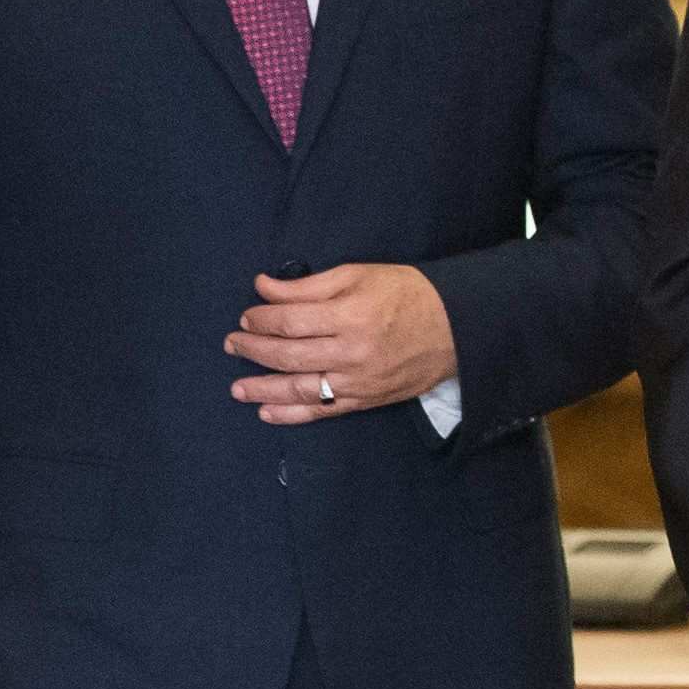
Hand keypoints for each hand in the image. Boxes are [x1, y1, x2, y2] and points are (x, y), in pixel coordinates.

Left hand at [226, 264, 457, 424]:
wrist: (457, 327)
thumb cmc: (407, 293)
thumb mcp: (359, 275)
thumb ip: (309, 285)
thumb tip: (264, 288)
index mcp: (349, 315)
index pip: (290, 320)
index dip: (262, 318)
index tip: (247, 315)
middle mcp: (350, 352)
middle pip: (288, 355)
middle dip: (253, 350)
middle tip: (232, 344)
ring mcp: (358, 381)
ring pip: (299, 388)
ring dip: (262, 388)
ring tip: (237, 387)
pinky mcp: (366, 400)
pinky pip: (322, 411)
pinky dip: (291, 414)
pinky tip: (267, 412)